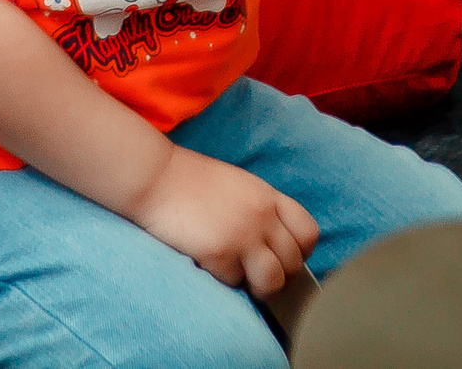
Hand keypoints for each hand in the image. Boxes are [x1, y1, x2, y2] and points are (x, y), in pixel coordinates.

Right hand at [124, 146, 318, 295]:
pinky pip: (234, 282)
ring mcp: (242, 235)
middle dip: (277, 275)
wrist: (152, 176)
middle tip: (255, 274)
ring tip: (237, 277)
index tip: (283, 258)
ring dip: (257, 286)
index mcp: (267, 196)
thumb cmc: (188, 180)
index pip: (308, 233)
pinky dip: (223, 279)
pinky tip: (208, 264)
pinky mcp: (219, 253)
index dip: (300, 253)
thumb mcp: (237, 185)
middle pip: (293, 263)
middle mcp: (262, 215)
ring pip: (272, 281)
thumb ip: (260, 209)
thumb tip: (273, 243)